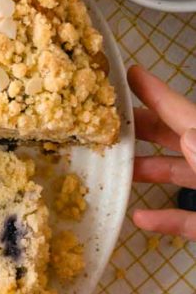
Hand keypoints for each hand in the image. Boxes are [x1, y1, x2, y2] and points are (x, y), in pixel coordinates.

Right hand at [129, 65, 195, 239]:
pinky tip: (139, 218)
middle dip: (141, 128)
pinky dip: (165, 218)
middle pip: (174, 137)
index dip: (154, 92)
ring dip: (146, 171)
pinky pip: (188, 219)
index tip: (128, 74)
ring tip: (113, 168)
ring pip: (178, 174)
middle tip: (106, 122)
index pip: (181, 112)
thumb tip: (185, 133)